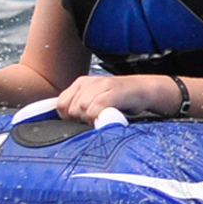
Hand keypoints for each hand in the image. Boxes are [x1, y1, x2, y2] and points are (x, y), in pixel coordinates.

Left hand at [56, 74, 175, 122]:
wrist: (142, 90)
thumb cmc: (118, 100)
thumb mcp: (93, 100)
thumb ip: (78, 108)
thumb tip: (64, 121)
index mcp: (80, 83)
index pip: (60, 104)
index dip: (68, 117)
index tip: (81, 121)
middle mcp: (88, 82)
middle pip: (71, 109)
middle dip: (80, 120)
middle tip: (94, 120)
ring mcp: (101, 85)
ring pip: (82, 109)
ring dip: (90, 119)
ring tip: (102, 118)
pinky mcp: (113, 91)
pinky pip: (96, 108)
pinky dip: (98, 117)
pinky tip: (106, 117)